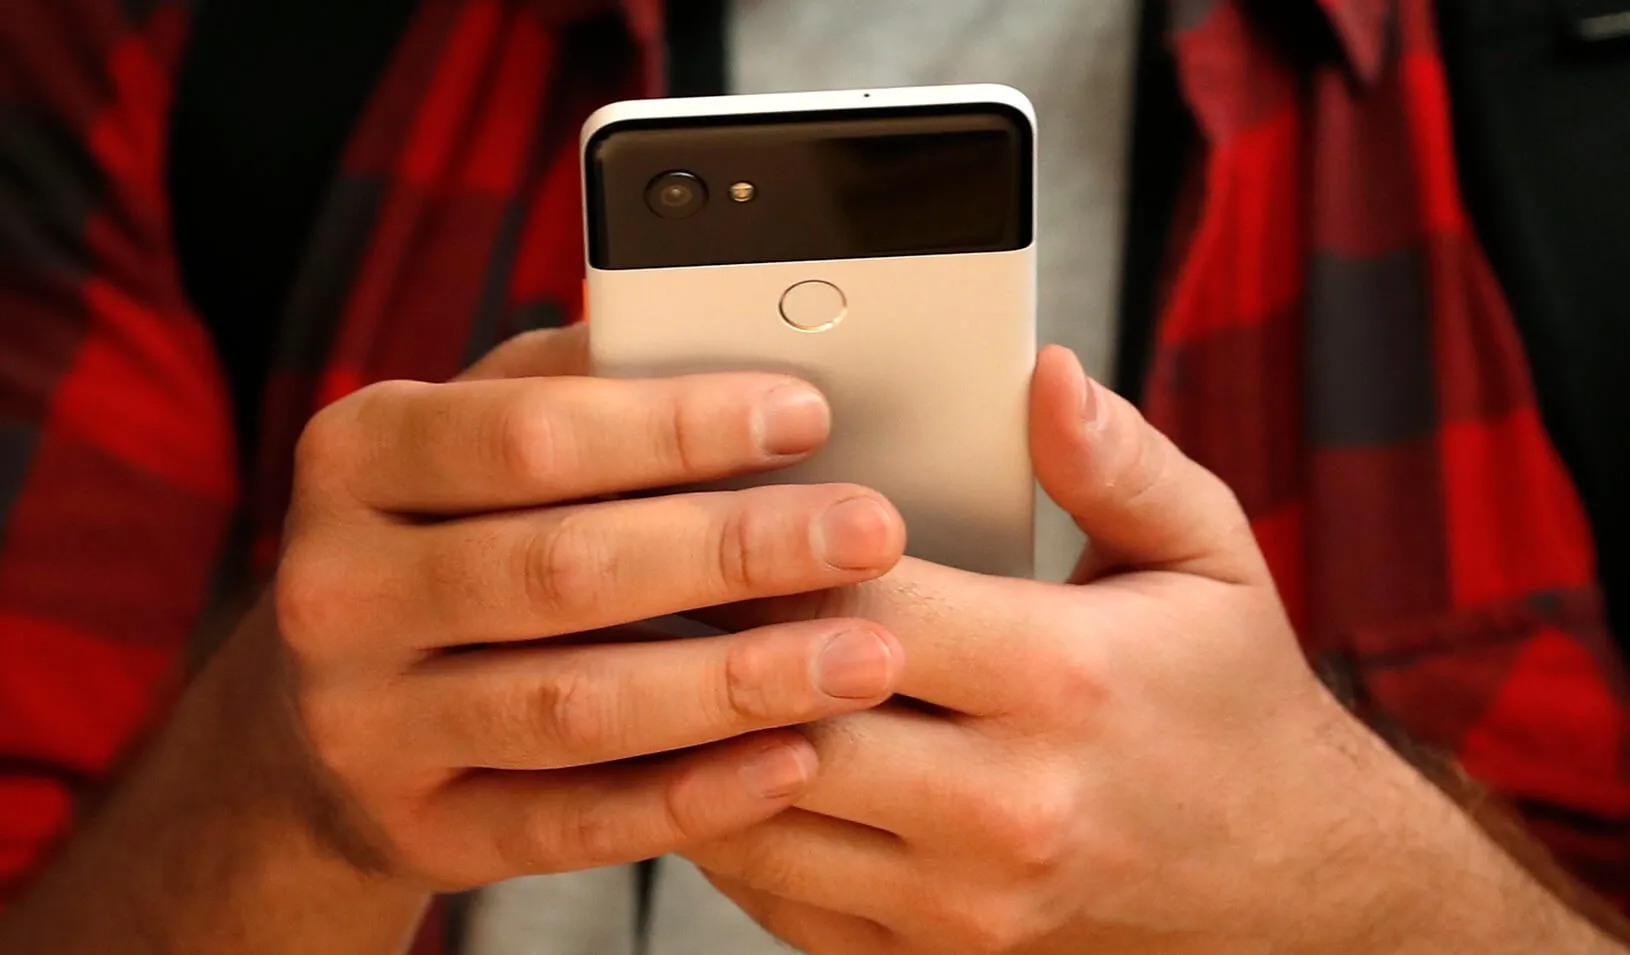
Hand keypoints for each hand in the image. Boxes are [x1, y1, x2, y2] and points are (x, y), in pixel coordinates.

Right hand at [240, 325, 908, 889]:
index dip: (678, 427)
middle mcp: (339, 591)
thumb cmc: (446, 537)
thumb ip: (573, 383)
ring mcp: (367, 724)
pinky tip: (792, 762)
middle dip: (736, 551)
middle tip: (869, 535)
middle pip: (563, 570)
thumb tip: (718, 330)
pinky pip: (572, 822)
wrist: (326, 715)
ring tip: (864, 656)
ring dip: (736, 684)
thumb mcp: (472, 433)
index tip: (805, 416)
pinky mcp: (419, 830)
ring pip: (575, 707)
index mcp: (359, 456)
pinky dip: (693, 797)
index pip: (530, 435)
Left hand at [682, 347, 1467, 953]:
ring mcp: (964, 901)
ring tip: (646, 665)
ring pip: (755, 824)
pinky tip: (705, 761)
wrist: (1287, 884)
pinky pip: (779, 902)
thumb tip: (1045, 376)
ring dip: (686, 745)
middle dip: (700, 649)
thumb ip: (1118, 462)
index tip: (717, 511)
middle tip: (642, 584)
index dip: (769, 556)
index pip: (861, 606)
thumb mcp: (1211, 557)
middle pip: (787, 719)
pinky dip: (723, 830)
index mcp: (1063, 679)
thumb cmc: (1233, 704)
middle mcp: (1007, 805)